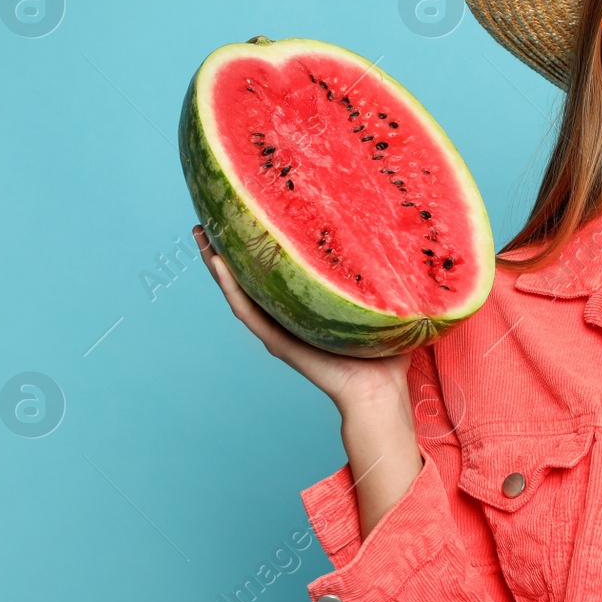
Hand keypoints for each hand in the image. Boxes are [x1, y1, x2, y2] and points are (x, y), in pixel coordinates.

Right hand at [192, 224, 410, 414]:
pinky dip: (231, 287)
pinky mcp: (278, 341)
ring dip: (218, 263)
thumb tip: (398, 240)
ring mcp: (279, 328)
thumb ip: (380, 279)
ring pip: (240, 290)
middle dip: (230, 246)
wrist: (379, 391)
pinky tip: (219, 264)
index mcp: (307, 306)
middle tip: (212, 216)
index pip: (278, 269)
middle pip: (251, 275)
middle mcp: (288, 315)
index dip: (261, 243)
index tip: (250, 211)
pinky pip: (249, 311)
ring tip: (202, 234)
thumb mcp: (381, 304)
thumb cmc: (385, 353)